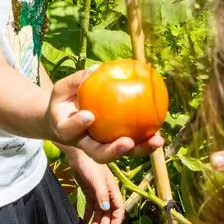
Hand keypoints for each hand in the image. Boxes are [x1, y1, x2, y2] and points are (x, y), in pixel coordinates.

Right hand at [44, 68, 165, 162]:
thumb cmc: (64, 101)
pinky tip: (159, 134)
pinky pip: (131, 145)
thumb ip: (76, 81)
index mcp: (66, 131)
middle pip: (98, 154)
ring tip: (156, 141)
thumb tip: (95, 69)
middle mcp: (84, 145)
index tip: (89, 116)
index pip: (70, 131)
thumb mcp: (63, 89)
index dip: (78, 125)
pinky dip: (146, 141)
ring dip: (139, 150)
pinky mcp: (114, 146)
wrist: (65, 119)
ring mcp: (100, 148)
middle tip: (127, 143)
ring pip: (119, 154)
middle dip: (113, 151)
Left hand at [65, 152, 124, 223]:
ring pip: (100, 211)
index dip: (116, 219)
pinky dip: (88, 215)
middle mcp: (107, 193)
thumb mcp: (97, 180)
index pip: (118, 208)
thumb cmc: (90, 165)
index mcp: (112, 189)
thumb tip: (106, 209)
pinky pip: (91, 207)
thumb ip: (101, 194)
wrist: (77, 154)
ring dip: (97, 222)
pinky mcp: (89, 192)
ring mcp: (98, 193)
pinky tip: (84, 222)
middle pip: (108, 212)